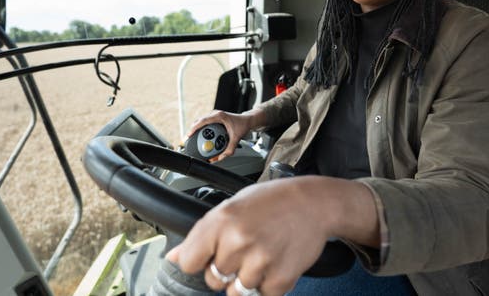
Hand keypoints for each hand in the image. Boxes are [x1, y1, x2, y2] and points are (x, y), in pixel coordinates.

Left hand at [165, 176, 378, 295]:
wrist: (314, 203)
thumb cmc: (272, 201)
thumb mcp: (232, 206)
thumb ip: (202, 234)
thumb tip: (174, 258)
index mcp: (222, 220)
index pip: (189, 262)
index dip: (198, 261)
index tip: (208, 257)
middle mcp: (238, 241)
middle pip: (212, 280)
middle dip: (225, 270)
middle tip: (245, 249)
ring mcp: (260, 262)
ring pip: (236, 292)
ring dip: (246, 279)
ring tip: (261, 254)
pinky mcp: (281, 279)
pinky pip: (262, 295)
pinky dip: (268, 284)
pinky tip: (275, 261)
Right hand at [188, 109, 265, 159]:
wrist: (247, 120)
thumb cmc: (242, 125)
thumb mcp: (236, 138)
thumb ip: (229, 149)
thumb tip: (221, 157)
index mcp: (219, 116)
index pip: (203, 121)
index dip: (194, 128)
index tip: (189, 134)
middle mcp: (215, 114)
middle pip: (199, 121)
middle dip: (192, 130)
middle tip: (188, 139)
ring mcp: (214, 115)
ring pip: (201, 121)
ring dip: (196, 129)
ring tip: (192, 139)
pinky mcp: (215, 118)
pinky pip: (205, 123)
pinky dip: (201, 129)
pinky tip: (200, 136)